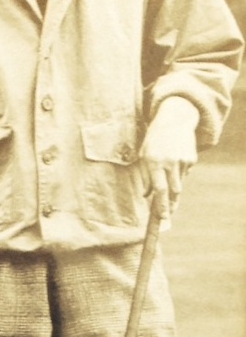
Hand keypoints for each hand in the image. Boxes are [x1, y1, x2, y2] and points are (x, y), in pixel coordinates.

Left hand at [140, 96, 198, 218]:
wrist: (174, 120)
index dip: (160, 205)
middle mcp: (170, 162)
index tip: (161, 217)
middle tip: (167, 214)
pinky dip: (179, 172)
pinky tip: (175, 159)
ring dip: (173, 185)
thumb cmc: (154, 140)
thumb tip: (146, 195)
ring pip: (179, 183)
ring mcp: (183, 160)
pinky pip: (184, 173)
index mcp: (154, 162)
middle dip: (171, 205)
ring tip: (167, 173)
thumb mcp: (144, 155)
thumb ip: (145, 176)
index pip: (159, 189)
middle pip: (174, 191)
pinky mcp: (192, 158)